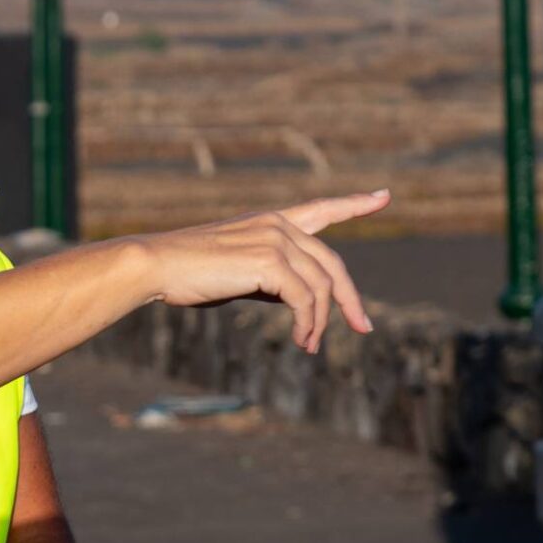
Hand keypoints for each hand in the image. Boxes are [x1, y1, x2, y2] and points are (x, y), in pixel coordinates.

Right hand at [135, 191, 387, 351]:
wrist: (158, 265)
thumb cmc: (190, 273)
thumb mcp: (239, 271)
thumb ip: (272, 278)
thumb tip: (301, 302)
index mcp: (272, 221)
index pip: (322, 209)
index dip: (355, 204)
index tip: (383, 197)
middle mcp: (279, 225)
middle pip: (332, 265)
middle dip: (350, 299)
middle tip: (364, 327)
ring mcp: (275, 240)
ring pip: (321, 287)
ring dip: (320, 322)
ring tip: (309, 345)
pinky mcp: (269, 262)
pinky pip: (304, 300)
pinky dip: (308, 324)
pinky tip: (301, 340)